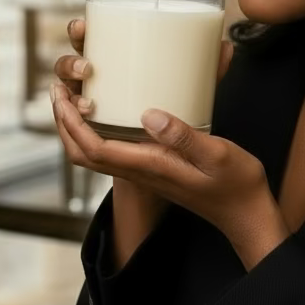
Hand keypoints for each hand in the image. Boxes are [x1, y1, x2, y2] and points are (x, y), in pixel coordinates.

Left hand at [51, 34, 279, 250]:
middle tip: (59, 90)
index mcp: (150, 166)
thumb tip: (148, 113)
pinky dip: (97, 130)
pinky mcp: (153, 166)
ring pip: (94, 154)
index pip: (94, 149)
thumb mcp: (217, 154)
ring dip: (76, 127)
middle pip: (83, 154)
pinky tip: (109, 110)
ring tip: (74, 96)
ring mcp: (145, 170)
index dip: (72, 123)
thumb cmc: (235, 185)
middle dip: (65, 123)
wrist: (245, 214)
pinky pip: (112, 151)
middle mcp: (140, 170)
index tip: (63, 96)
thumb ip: (183, 136)